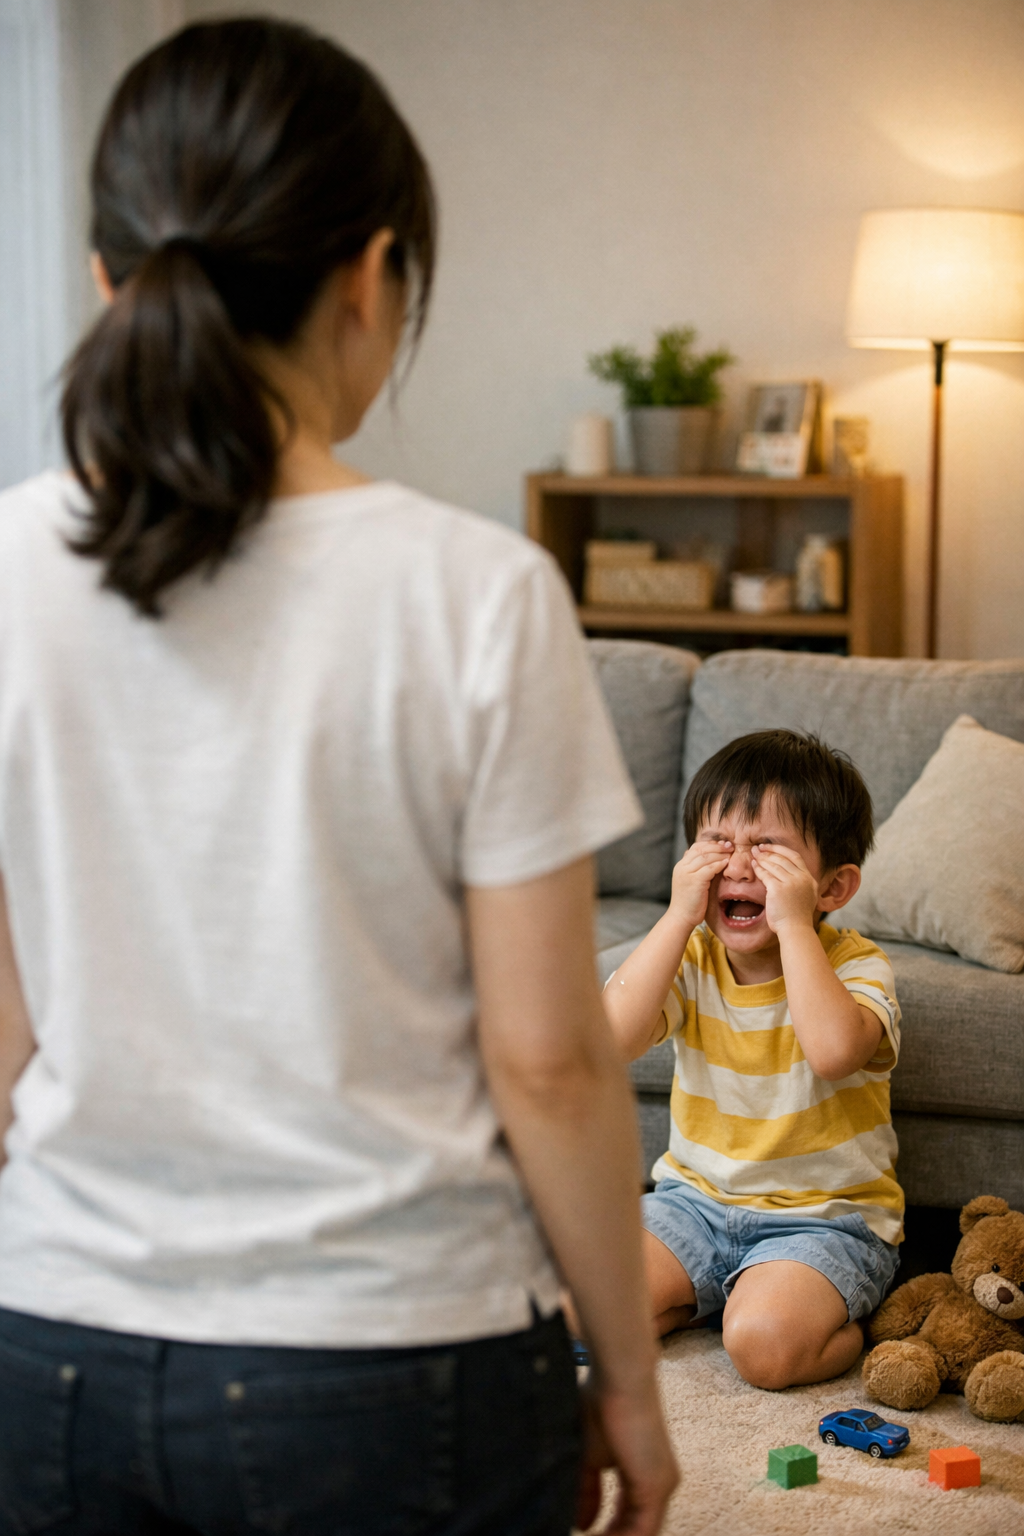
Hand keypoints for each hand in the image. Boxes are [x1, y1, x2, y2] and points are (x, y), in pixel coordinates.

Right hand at [576, 1377, 677, 1534]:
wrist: (619, 1377)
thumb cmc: (602, 1403)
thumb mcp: (588, 1456)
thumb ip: (587, 1492)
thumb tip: (582, 1524)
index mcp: (644, 1474)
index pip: (627, 1517)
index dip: (606, 1532)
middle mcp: (658, 1483)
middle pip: (635, 1529)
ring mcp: (661, 1485)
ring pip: (640, 1533)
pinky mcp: (656, 1485)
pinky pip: (641, 1531)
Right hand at [668, 841, 731, 931]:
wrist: (681, 917)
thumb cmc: (689, 902)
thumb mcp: (691, 882)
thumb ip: (698, 870)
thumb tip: (713, 860)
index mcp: (681, 866)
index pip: (696, 847)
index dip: (710, 844)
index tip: (723, 844)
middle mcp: (682, 867)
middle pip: (701, 849)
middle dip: (717, 846)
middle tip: (730, 845)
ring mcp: (687, 873)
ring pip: (706, 856)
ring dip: (720, 853)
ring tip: (731, 853)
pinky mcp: (694, 880)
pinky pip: (709, 868)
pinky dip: (719, 864)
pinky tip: (727, 863)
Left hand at [750, 844, 818, 933]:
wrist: (795, 929)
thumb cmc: (797, 917)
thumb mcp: (806, 896)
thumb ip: (801, 883)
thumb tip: (789, 873)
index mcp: (810, 879)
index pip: (795, 857)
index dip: (781, 849)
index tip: (770, 847)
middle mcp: (802, 879)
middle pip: (783, 859)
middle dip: (768, 851)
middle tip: (758, 848)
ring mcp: (791, 883)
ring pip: (773, 865)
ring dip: (762, 858)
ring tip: (754, 854)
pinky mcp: (778, 889)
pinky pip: (766, 875)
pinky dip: (758, 869)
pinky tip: (753, 865)